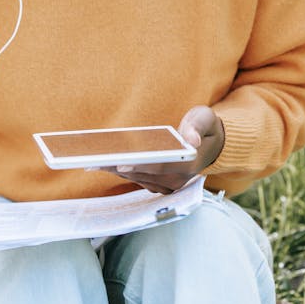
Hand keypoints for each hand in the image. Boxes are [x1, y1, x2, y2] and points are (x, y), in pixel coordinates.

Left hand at [105, 106, 223, 193]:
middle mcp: (178, 180)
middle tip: (95, 161)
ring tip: (94, 161)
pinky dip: (122, 171)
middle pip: (144, 174)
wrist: (210, 143)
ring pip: (137, 179)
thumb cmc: (204, 127)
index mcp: (189, 164)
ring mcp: (168, 185)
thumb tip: (191, 139)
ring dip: (116, 170)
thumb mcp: (204, 118)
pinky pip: (137, 179)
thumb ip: (196, 126)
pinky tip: (105, 163)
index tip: (121, 165)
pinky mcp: (159, 185)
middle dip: (119, 167)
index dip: (140, 166)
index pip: (161, 167)